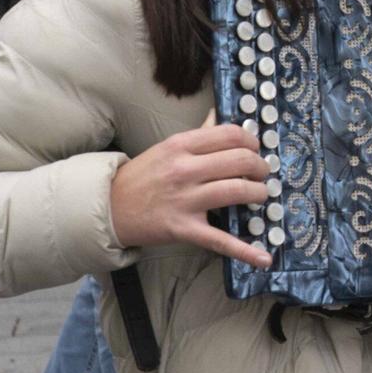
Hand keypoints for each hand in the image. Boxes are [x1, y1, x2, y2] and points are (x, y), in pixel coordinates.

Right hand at [109, 123, 272, 267]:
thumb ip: (197, 134)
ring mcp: (184, 200)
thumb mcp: (167, 148)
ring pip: (237, 191)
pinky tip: (264, 259)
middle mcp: (184, 170)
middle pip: (240, 161)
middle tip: (262, 173)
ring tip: (260, 194)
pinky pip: (220, 239)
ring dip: (259, 193)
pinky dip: (245, 251)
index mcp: (181, 145)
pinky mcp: (183, 228)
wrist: (107, 207)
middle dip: (260, 167)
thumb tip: (218, 114)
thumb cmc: (142, 176)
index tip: (255, 149)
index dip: (252, 141)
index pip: (231, 135)